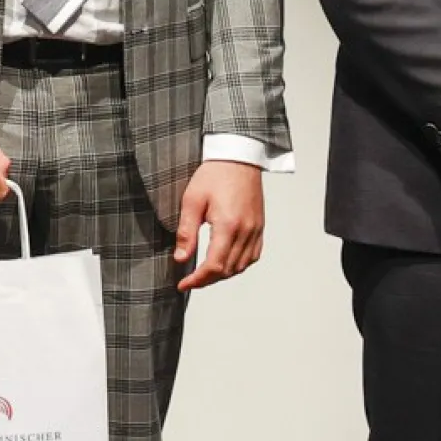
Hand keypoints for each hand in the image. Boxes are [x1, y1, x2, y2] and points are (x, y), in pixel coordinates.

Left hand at [175, 162, 265, 291]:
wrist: (239, 157)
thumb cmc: (215, 174)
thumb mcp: (192, 201)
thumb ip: (186, 232)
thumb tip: (181, 258)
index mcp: (228, 224)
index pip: (214, 265)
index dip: (197, 280)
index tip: (183, 284)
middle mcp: (246, 229)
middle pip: (228, 269)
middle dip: (207, 280)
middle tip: (190, 279)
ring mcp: (256, 228)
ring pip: (242, 266)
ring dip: (223, 274)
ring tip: (206, 273)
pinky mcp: (260, 225)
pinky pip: (253, 255)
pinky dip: (240, 264)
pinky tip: (227, 262)